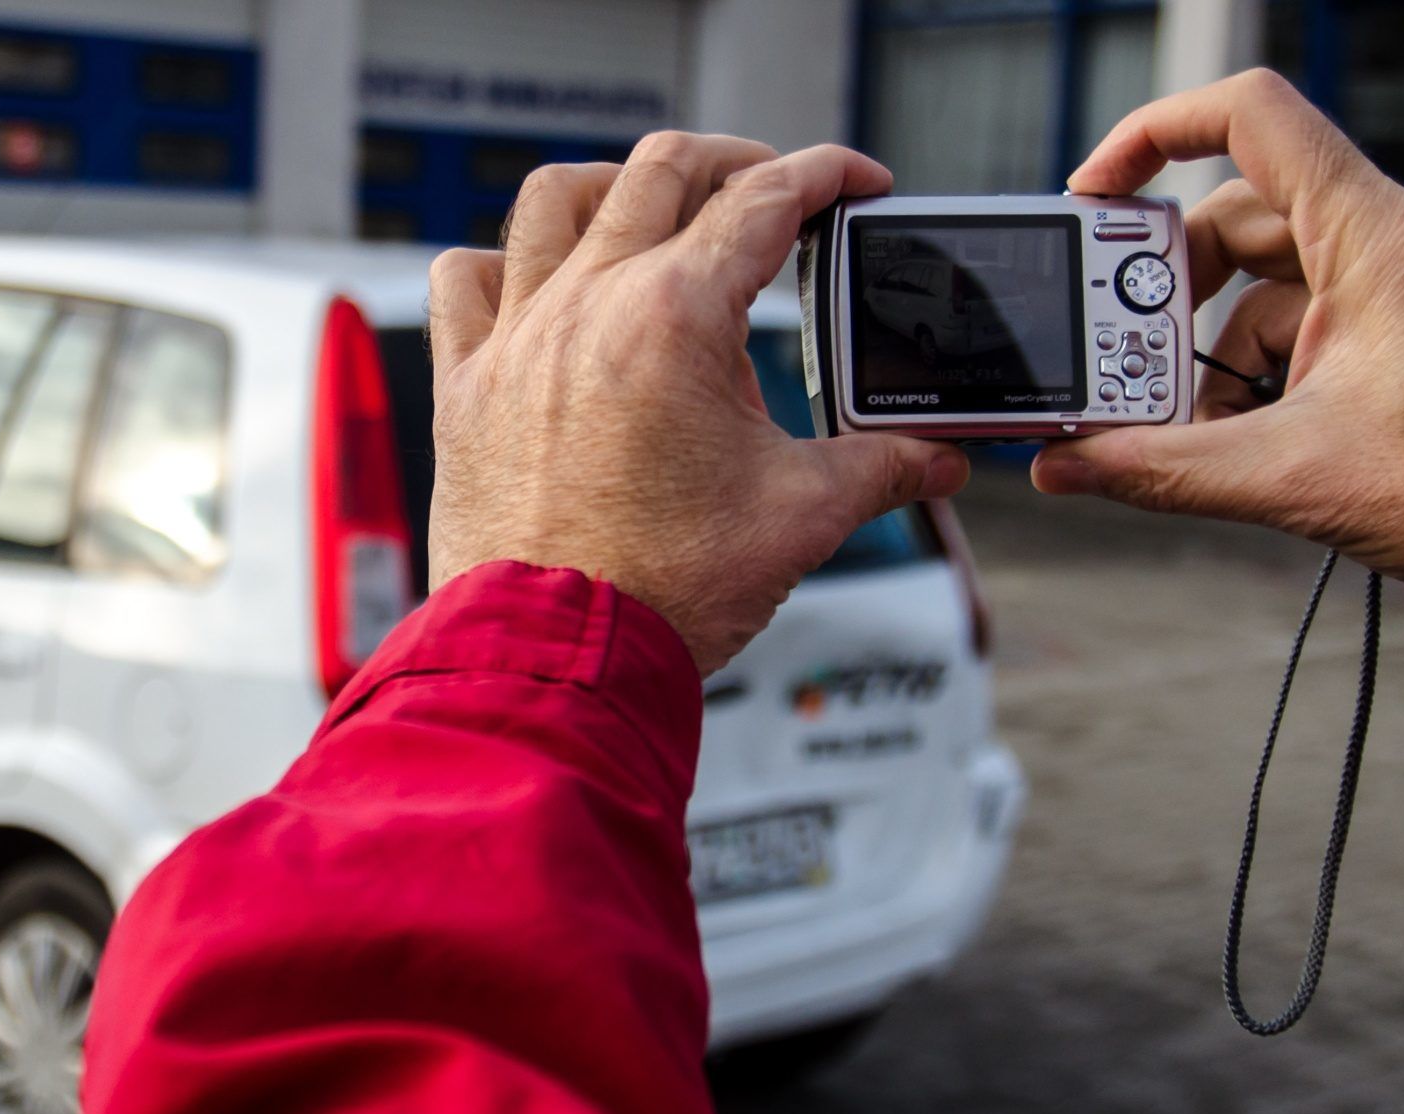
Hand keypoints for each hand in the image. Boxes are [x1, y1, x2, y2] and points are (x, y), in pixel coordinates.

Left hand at [426, 134, 970, 674]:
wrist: (559, 660)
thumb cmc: (666, 591)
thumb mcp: (802, 516)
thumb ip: (882, 469)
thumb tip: (939, 459)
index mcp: (675, 317)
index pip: (764, 202)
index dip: (826, 177)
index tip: (856, 184)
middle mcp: (588, 306)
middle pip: (662, 171)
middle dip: (733, 163)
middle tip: (774, 191)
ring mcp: (517, 340)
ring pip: (554, 200)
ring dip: (616, 187)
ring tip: (656, 209)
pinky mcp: (465, 387)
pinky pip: (465, 280)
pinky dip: (501, 261)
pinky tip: (535, 281)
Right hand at [1033, 70, 1403, 592]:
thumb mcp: (1295, 477)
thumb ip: (1162, 470)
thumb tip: (1060, 469)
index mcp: (1376, 232)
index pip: (1250, 119)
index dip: (1154, 137)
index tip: (1094, 197)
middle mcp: (1399, 235)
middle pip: (1242, 220)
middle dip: (1170, 297)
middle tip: (1122, 366)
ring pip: (1274, 284)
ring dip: (1216, 354)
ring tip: (1190, 435)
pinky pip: (1317, 322)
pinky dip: (1267, 373)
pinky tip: (1249, 442)